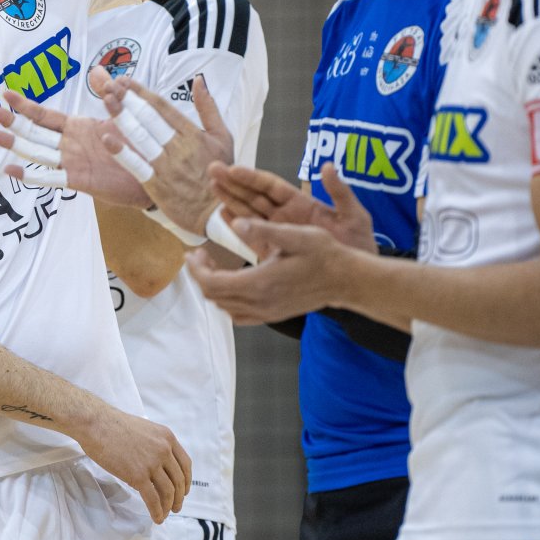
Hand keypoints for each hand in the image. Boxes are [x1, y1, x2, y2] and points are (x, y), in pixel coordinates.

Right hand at [0, 89, 149, 208]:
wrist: (156, 172)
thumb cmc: (139, 143)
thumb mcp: (123, 112)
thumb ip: (108, 93)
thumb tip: (97, 70)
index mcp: (77, 127)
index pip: (45, 115)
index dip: (25, 105)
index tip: (6, 93)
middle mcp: (69, 144)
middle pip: (34, 132)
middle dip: (12, 121)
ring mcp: (71, 163)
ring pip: (37, 152)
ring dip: (14, 144)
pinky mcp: (79, 181)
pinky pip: (51, 178)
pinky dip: (30, 175)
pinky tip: (11, 170)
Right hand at [71, 402, 192, 523]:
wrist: (96, 424)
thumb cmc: (113, 425)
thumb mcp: (144, 430)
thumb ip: (154, 446)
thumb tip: (155, 467)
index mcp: (167, 437)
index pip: (185, 464)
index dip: (187, 481)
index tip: (184, 491)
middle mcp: (164, 450)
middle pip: (179, 480)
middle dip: (179, 497)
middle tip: (176, 507)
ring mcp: (152, 463)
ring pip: (168, 491)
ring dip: (169, 506)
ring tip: (165, 514)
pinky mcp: (138, 475)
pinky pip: (153, 498)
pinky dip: (157, 511)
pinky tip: (157, 518)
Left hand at [99, 73, 233, 234]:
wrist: (218, 212)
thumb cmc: (221, 173)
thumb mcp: (223, 137)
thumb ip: (208, 107)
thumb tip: (198, 80)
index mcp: (192, 134)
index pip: (162, 107)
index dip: (141, 92)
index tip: (125, 81)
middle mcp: (178, 147)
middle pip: (148, 118)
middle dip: (127, 99)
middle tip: (110, 85)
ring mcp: (166, 166)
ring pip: (140, 137)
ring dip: (122, 117)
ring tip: (106, 101)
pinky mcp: (157, 186)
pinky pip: (137, 166)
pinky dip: (122, 153)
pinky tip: (107, 139)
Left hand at [187, 219, 352, 324]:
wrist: (346, 280)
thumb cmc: (324, 254)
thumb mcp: (296, 235)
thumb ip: (264, 230)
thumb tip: (238, 224)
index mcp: (260, 283)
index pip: (212, 282)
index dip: (196, 268)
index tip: (194, 251)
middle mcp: (260, 303)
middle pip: (214, 296)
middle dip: (200, 275)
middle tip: (200, 255)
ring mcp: (266, 312)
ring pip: (224, 307)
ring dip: (212, 287)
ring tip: (213, 266)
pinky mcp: (273, 315)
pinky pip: (239, 315)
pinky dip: (227, 301)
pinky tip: (231, 284)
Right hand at [210, 162, 377, 254]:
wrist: (359, 274)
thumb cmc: (359, 243)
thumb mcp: (355, 215)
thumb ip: (340, 192)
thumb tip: (328, 166)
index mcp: (302, 203)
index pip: (271, 186)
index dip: (251, 177)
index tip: (233, 168)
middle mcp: (286, 215)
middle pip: (254, 196)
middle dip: (233, 183)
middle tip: (212, 170)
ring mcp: (279, 232)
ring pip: (249, 213)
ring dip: (230, 199)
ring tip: (212, 187)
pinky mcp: (276, 249)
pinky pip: (252, 235)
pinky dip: (237, 225)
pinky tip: (222, 215)